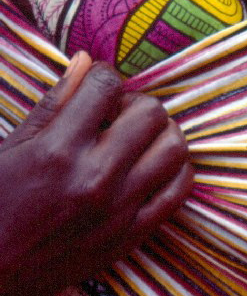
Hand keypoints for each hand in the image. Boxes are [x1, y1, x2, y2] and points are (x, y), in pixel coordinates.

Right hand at [0, 53, 192, 295]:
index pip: (106, 86)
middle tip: (117, 115)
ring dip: (160, 133)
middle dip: (135, 103)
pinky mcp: (133, 235)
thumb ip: (53, 104)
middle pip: (151, 112)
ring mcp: (119, 209)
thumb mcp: (10, 149)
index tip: (96, 87)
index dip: (103, 76)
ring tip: (137, 139)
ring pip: (174, 147)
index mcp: (57, 150)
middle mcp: (95, 177)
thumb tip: (86, 61)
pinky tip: (153, 165)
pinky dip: (175, 169)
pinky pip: (180, 190)